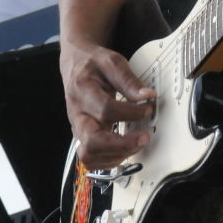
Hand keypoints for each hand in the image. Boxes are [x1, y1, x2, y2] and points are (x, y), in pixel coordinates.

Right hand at [60, 41, 155, 169]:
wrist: (76, 64)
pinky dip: (109, 160)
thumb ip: (129, 80)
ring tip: (136, 144)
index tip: (147, 108)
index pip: (106, 110)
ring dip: (116, 155)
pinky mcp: (83, 136)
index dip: (130, 113)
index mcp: (82, 90)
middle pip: (92, 142)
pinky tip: (125, 149)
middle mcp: (77, 113)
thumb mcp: (112, 62)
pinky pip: (91, 158)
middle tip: (143, 138)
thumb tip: (147, 96)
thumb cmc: (93, 64)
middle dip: (121, 145)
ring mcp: (78, 127)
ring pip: (89, 155)